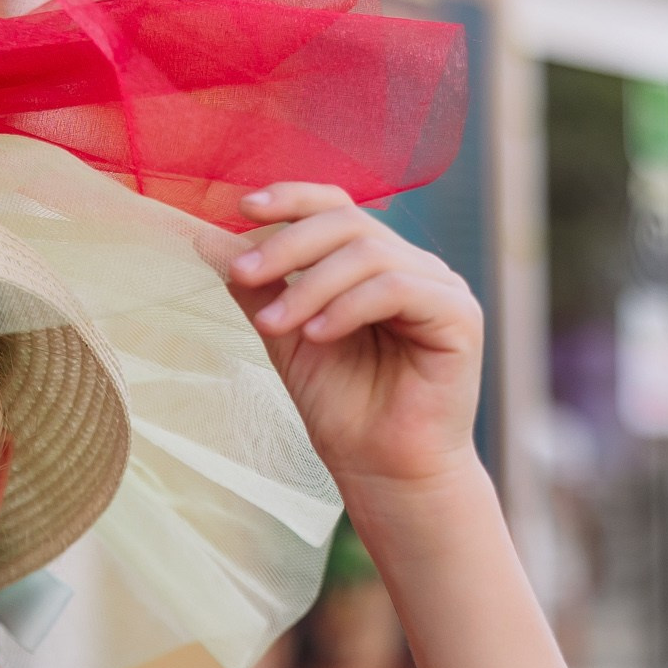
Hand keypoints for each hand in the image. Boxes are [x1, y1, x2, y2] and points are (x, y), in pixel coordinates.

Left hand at [226, 184, 483, 492]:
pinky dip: (348, 306)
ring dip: (309, 285)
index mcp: (376, 264)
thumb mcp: (286, 335)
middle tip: (240, 275)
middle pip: (348, 222)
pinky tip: (317, 334)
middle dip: (286, 245)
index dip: (292, 198)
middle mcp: (413, 266)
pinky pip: (398, 288)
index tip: (242, 208)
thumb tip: (208, 240)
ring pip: (369, 253)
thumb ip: (259, 288)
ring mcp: (441, 288)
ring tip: (274, 325)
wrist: (381, 469)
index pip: (338, 207)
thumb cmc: (342, 407)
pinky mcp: (459, 317)